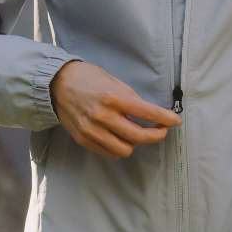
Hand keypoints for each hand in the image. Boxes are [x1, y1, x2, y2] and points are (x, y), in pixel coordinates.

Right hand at [49, 60, 181, 157]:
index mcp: (112, 98)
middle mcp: (102, 116)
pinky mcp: (84, 140)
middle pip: (138, 136)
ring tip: (136, 132)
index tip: (175, 121)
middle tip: (161, 130)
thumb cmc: (88, 79)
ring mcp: (92, 131)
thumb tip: (149, 114)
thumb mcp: (113, 81)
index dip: (165, 118)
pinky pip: (109, 152)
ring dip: (136, 143)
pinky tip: (120, 137)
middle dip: (156, 135)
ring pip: (125, 149)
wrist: (56, 85)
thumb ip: (131, 99)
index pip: (147, 112)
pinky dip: (119, 147)